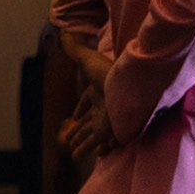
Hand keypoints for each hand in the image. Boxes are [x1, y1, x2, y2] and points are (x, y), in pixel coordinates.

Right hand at [55, 42, 114, 167]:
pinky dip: (88, 149)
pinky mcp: (108, 129)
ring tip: (73, 155)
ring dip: (81, 144)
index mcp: (97, 91)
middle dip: (78, 133)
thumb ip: (77, 51)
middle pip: (87, 123)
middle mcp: (102, 107)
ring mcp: (106, 119)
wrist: (130, 84)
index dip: (79, 110)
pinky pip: (95, 142)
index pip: (85, 103)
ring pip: (89, 135)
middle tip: (69, 141)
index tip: (73, 119)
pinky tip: (82, 156)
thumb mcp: (89, 60)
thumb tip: (64, 37)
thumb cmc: (110, 71)